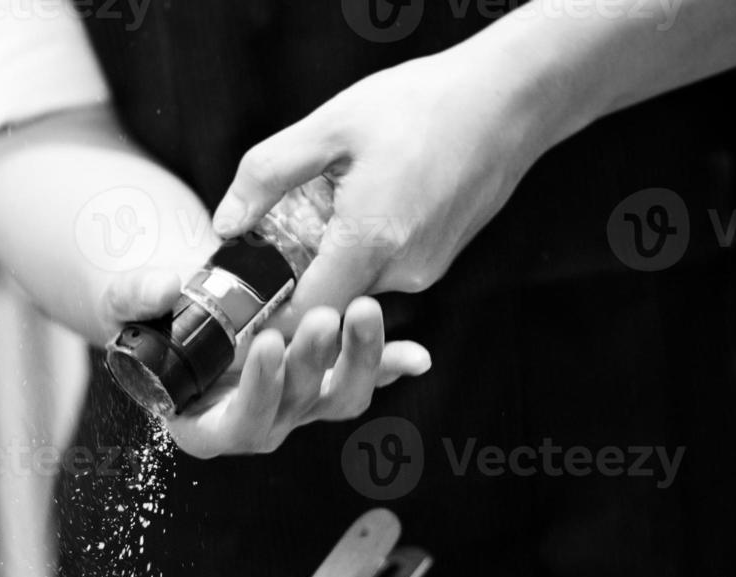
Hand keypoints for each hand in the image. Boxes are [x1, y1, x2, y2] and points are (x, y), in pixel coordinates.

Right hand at [102, 269, 429, 457]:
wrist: (182, 303)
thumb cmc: (146, 318)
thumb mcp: (124, 308)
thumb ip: (134, 298)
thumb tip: (165, 286)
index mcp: (206, 425)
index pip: (237, 425)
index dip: (257, 392)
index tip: (266, 345)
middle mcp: (258, 422)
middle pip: (296, 408)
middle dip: (311, 363)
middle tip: (319, 317)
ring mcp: (297, 403)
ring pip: (339, 398)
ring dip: (358, 359)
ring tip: (364, 310)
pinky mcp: (326, 377)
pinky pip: (364, 377)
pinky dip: (390, 364)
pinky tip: (416, 355)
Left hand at [211, 49, 552, 316]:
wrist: (510, 98)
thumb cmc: (423, 104)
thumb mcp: (330, 127)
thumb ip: (267, 175)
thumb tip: (225, 222)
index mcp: (369, 243)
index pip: (303, 316)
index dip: (268, 319)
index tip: (240, 305)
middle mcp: (401, 272)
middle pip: (327, 303)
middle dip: (294, 281)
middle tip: (268, 243)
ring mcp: (424, 271)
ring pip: (355, 287)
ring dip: (329, 261)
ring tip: (322, 209)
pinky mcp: (438, 262)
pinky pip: (383, 271)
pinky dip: (361, 250)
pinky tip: (362, 204)